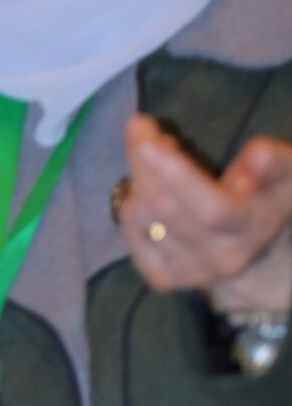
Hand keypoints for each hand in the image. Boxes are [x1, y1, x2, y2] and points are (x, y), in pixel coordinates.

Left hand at [120, 117, 291, 316]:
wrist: (260, 251)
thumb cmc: (269, 197)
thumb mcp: (286, 175)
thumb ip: (275, 164)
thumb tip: (259, 156)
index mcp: (250, 229)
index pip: (211, 209)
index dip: (179, 177)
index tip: (151, 142)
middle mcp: (219, 258)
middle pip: (168, 209)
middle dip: (145, 161)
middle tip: (141, 127)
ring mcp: (189, 272)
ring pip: (144, 219)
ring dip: (138, 176)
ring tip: (152, 152)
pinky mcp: (163, 277)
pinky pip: (131, 235)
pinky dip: (130, 203)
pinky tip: (144, 186)